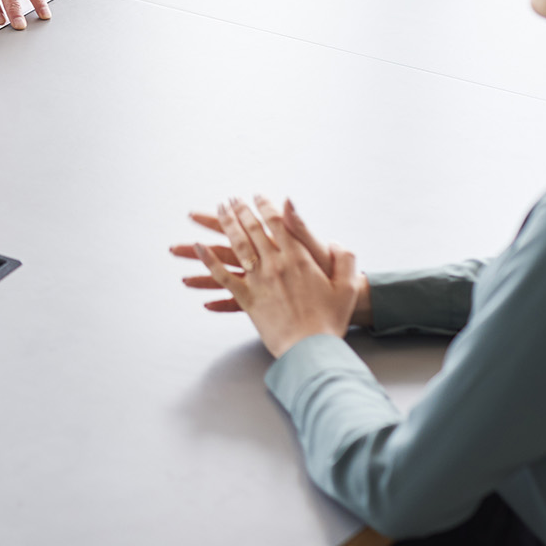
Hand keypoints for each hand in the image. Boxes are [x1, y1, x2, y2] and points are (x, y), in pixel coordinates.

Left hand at [174, 197, 361, 356]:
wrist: (312, 349)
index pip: (278, 223)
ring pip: (235, 247)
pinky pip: (223, 278)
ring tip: (217, 213)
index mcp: (298, 258)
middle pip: (252, 230)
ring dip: (225, 226)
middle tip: (232, 200)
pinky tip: (198, 248)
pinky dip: (209, 262)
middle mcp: (275, 265)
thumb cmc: (331, 319)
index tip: (257, 196)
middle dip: (241, 211)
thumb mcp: (347, 285)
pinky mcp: (247, 300)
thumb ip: (344, 258)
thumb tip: (333, 241)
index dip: (265, 206)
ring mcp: (258, 282)